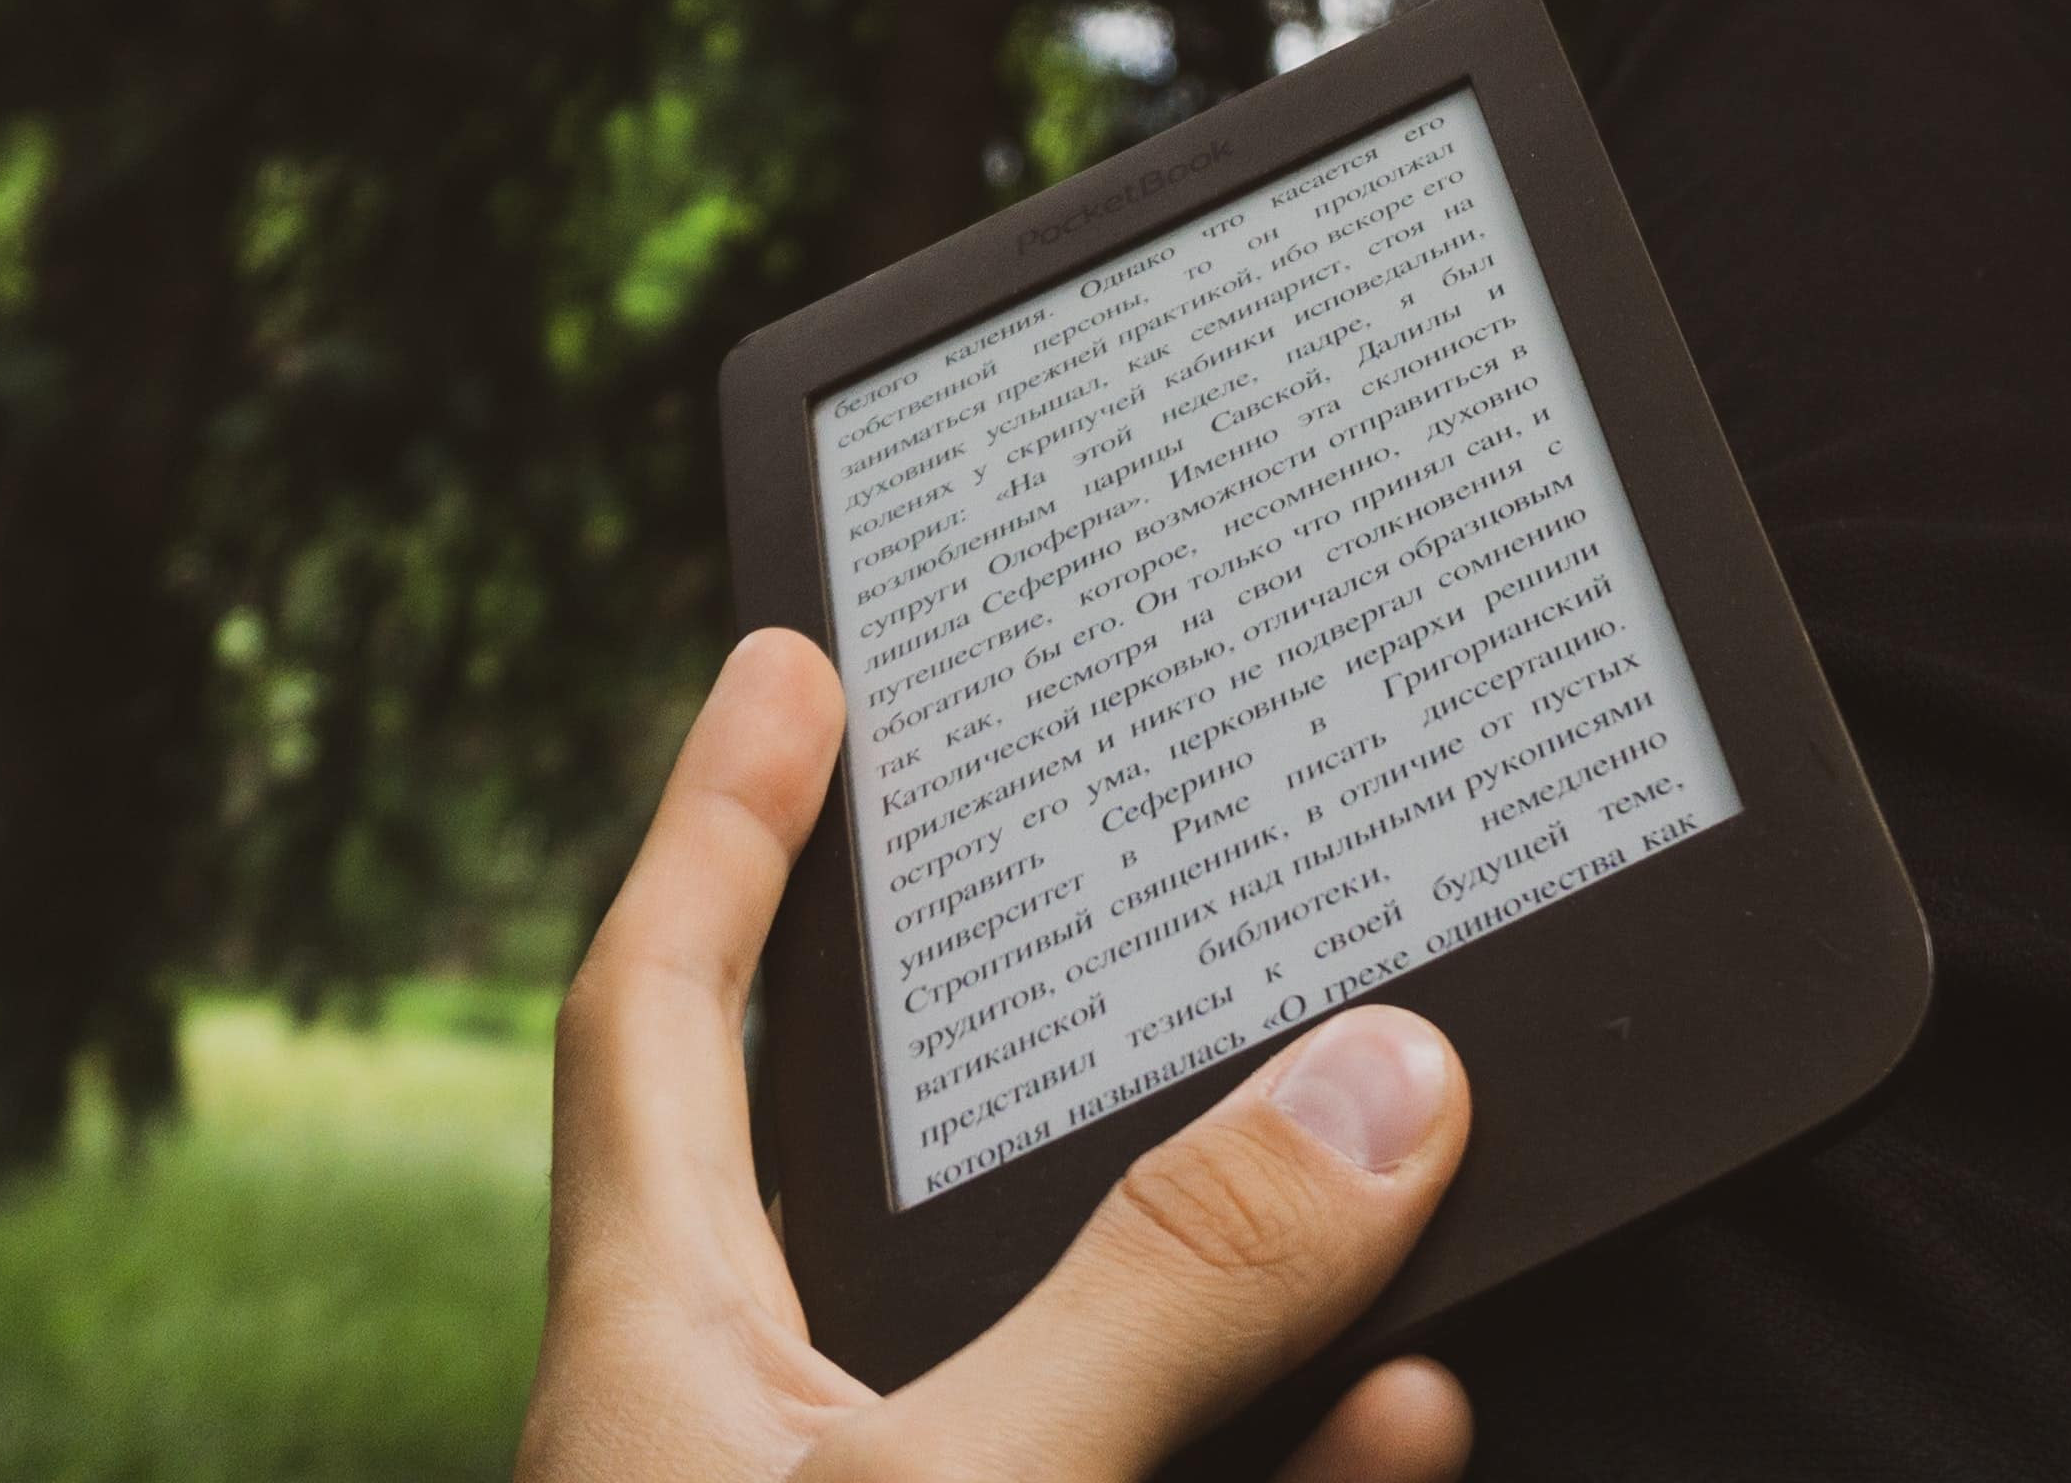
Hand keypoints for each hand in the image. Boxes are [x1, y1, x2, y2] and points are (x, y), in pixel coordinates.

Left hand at [517, 627, 1478, 1482]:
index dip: (715, 830)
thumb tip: (1373, 1085)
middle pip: (874, 1168)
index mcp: (656, 1354)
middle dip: (1019, 1021)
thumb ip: (1155, 1296)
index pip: (658, 1018)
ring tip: (1382, 1149)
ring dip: (1238, 1275)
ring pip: (1073, 1363)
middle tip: (1129, 858)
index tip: (785, 668)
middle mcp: (749, 1438)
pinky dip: (1297, 1461)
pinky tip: (1414, 1402)